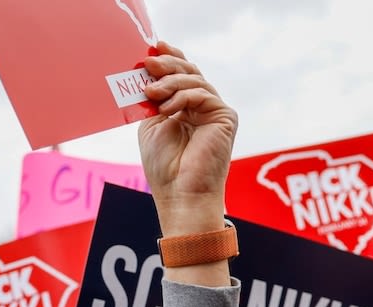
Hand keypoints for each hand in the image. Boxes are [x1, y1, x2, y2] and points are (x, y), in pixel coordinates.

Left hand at [138, 43, 235, 238]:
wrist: (181, 194)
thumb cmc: (165, 168)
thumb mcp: (151, 124)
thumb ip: (153, 99)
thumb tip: (147, 72)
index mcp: (185, 109)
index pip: (180, 76)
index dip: (169, 58)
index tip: (153, 47)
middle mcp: (203, 108)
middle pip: (189, 71)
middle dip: (167, 64)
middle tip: (148, 62)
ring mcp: (215, 111)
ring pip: (195, 79)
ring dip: (170, 81)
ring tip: (151, 92)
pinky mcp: (225, 117)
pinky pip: (203, 93)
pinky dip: (182, 97)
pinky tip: (167, 109)